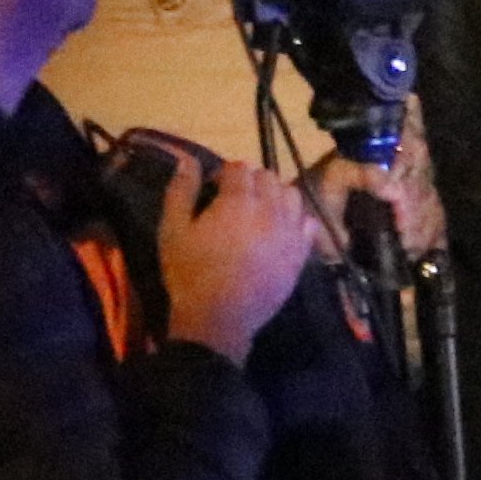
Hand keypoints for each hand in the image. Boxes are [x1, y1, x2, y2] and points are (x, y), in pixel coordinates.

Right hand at [156, 154, 320, 358]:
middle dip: (250, 181)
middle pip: (268, 177)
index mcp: (237, 200)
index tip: (213, 188)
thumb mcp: (173, 230)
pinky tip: (279, 229)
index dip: (224, 173)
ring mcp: (290, 231)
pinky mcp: (300, 252)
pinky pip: (307, 222)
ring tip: (258, 212)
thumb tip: (187, 160)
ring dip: (275, 195)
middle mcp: (270, 209)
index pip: (240, 167)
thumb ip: (181, 191)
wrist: (219, 319)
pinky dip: (295, 219)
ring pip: (291, 194)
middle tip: (234, 200)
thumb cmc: (190, 274)